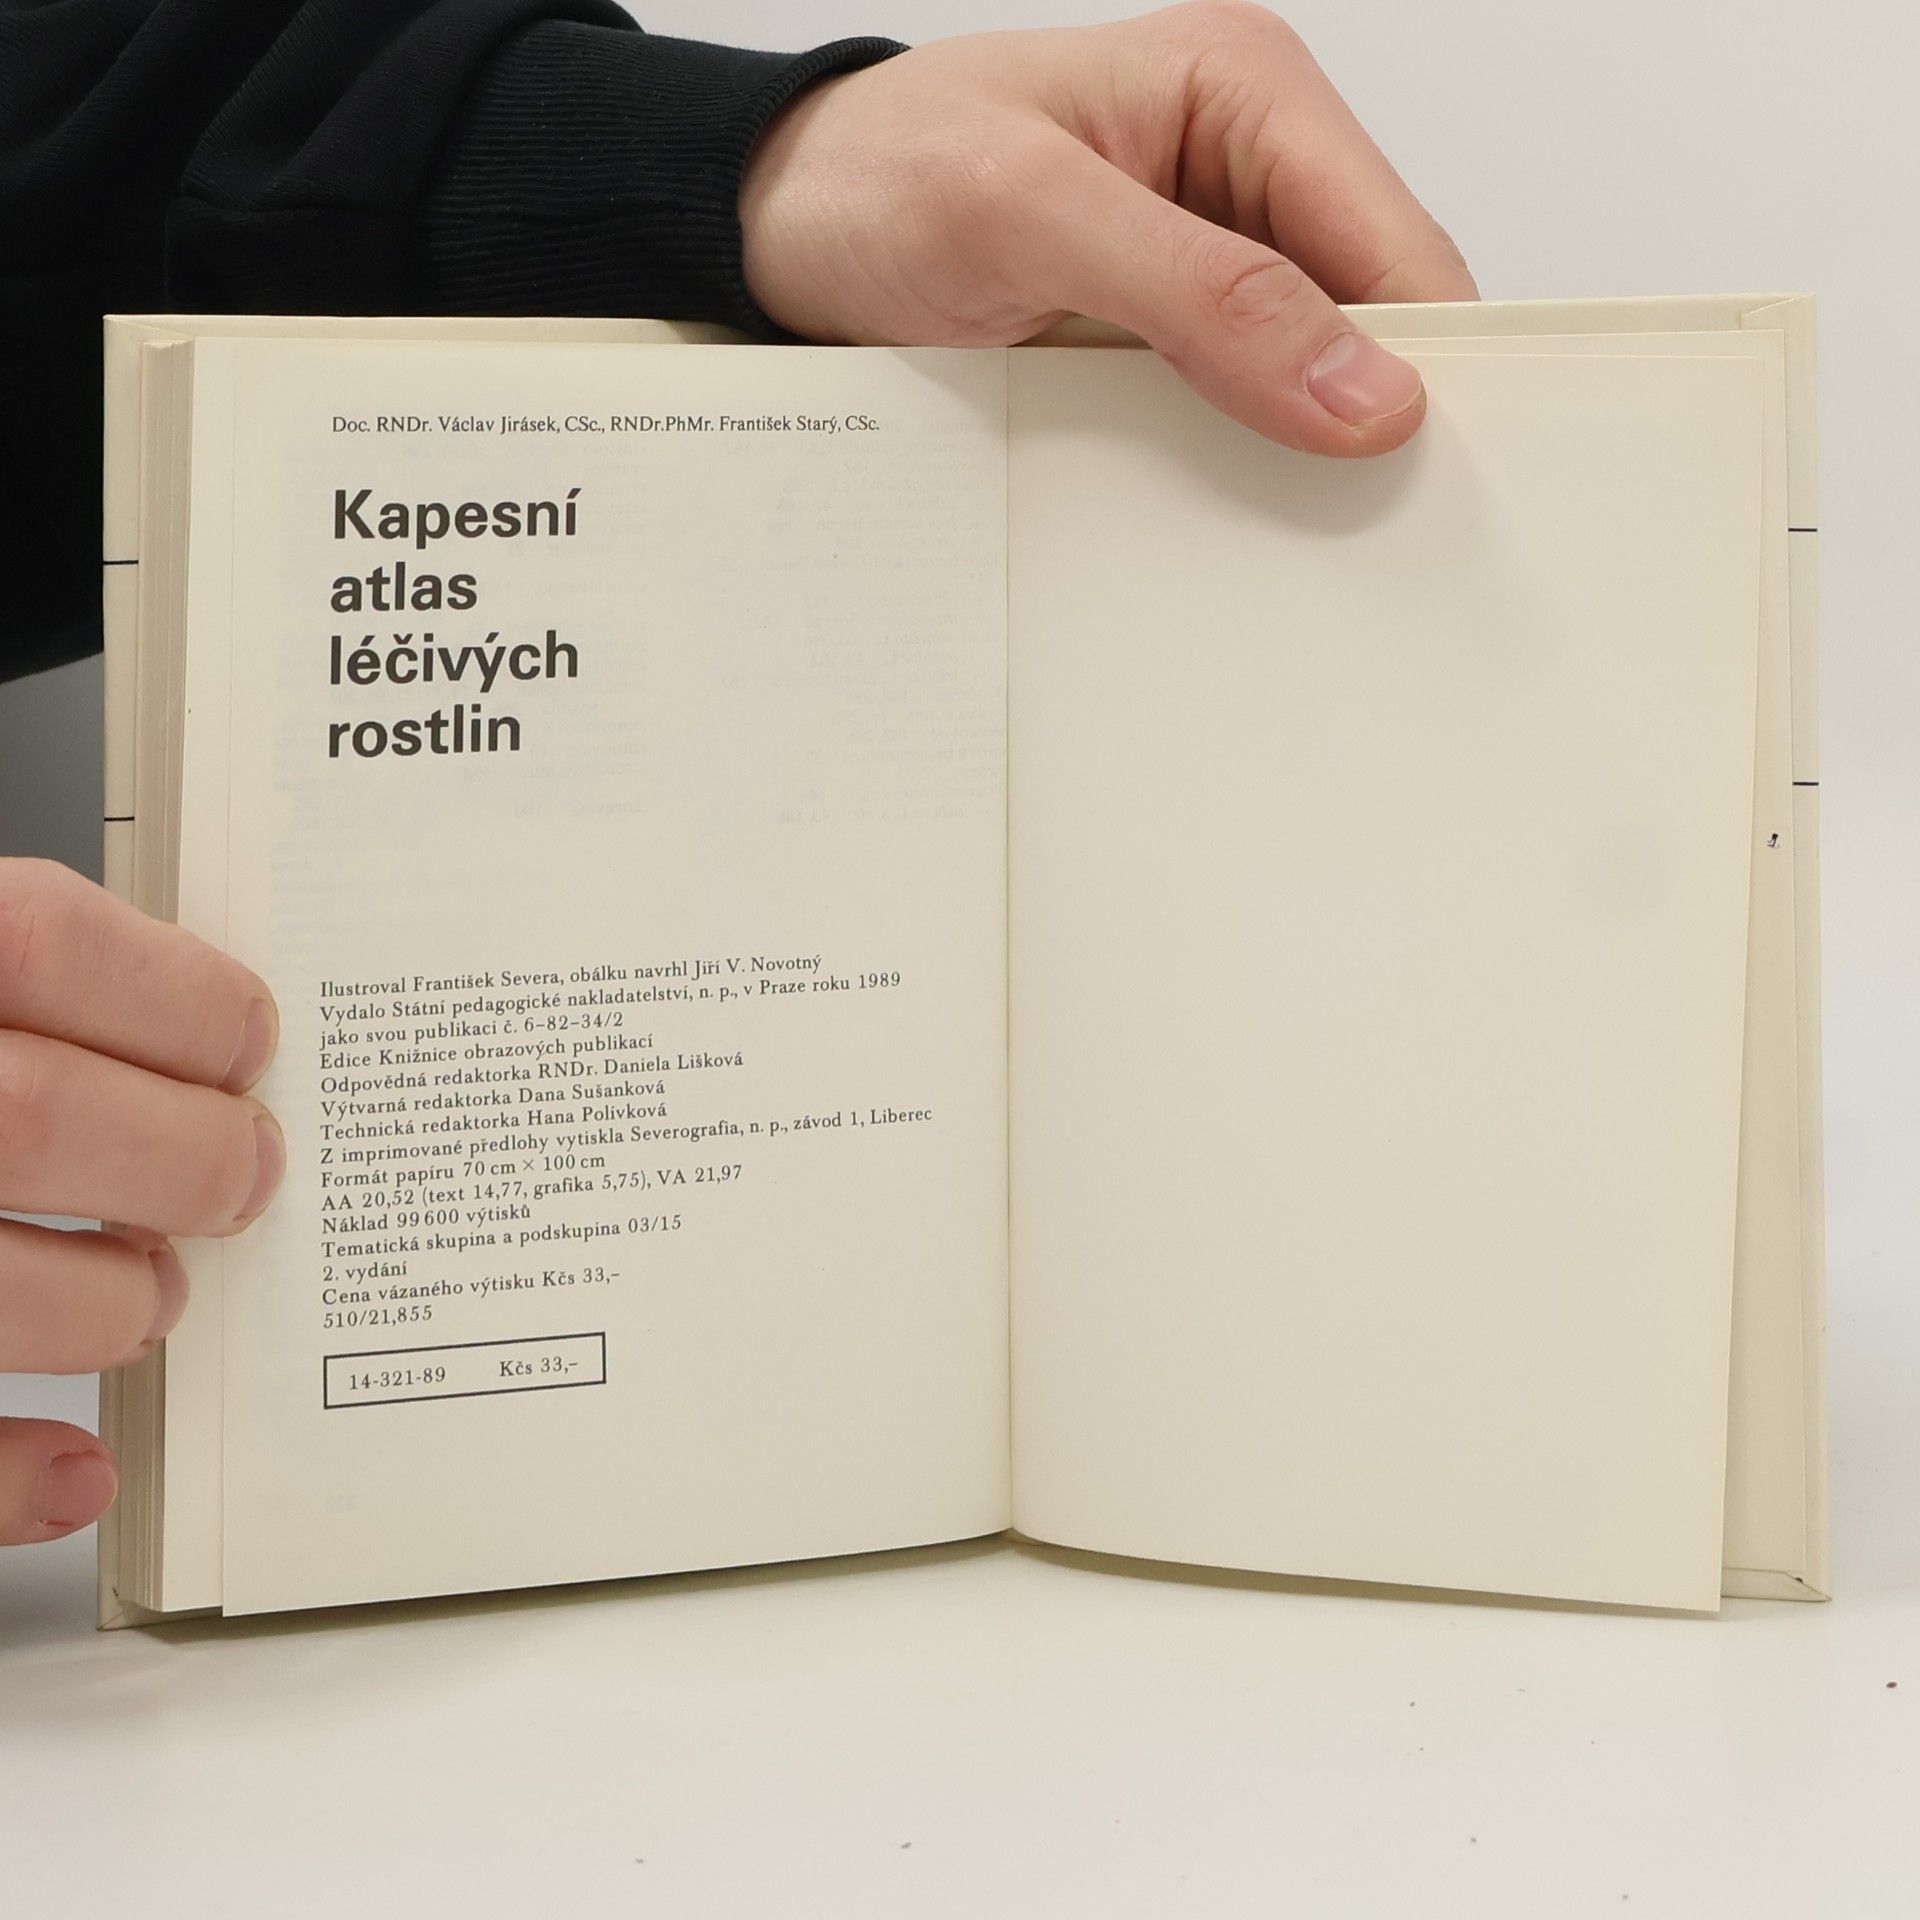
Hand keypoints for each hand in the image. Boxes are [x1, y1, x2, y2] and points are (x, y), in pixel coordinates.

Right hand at [0, 860, 283, 1543]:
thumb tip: (176, 1027)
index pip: (38, 941)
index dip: (176, 997)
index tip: (243, 1041)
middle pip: (39, 1116)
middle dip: (184, 1157)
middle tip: (239, 1174)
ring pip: (0, 1292)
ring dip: (112, 1307)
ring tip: (145, 1296)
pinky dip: (1, 1476)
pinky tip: (75, 1464)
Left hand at [742, 1, 1476, 456]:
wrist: (783, 232)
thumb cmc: (880, 175)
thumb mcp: (1031, 215)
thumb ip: (1204, 295)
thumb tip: (1360, 386)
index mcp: (1247, 93)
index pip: (1398, 242)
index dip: (1429, 360)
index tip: (1418, 474)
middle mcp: (1247, 172)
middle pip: (1375, 317)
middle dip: (1369, 415)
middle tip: (1358, 524)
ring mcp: (1209, 264)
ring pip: (1313, 379)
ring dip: (1301, 453)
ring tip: (1287, 529)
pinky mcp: (1165, 337)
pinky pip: (1238, 413)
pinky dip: (1238, 466)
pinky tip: (1222, 511)